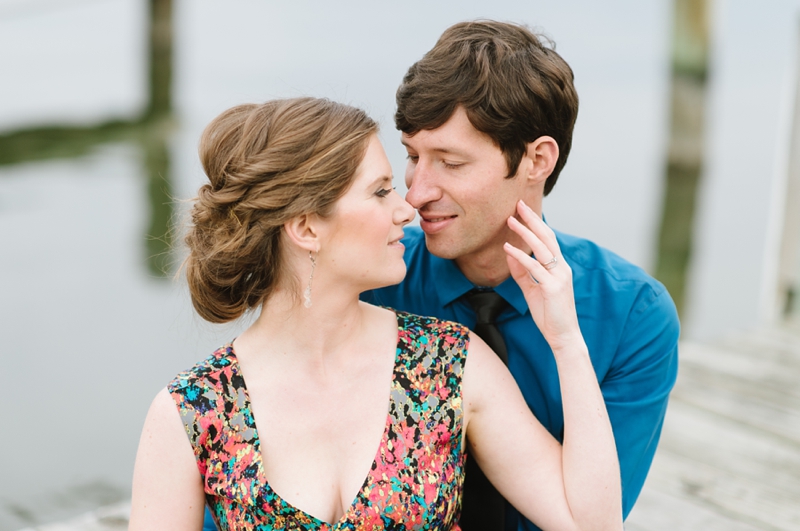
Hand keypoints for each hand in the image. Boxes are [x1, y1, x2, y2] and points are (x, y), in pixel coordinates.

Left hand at [503, 200, 583, 352]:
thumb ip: (521, 272)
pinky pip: (534, 267)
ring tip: (510, 221)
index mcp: (559, 267)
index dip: (535, 223)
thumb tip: (509, 253)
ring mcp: (559, 277)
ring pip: (542, 248)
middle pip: (547, 237)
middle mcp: (562, 268)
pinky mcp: (553, 287)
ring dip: (524, 233)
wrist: (563, 336)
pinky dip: (520, 256)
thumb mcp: (531, 289)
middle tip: (518, 204)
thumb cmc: (549, 314)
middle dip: (532, 220)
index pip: (547, 239)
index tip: (521, 210)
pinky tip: (508, 248)